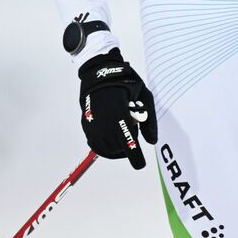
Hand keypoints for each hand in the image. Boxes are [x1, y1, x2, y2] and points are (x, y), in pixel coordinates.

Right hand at [78, 49, 157, 166]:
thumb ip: (149, 121)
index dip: (136, 158)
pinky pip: (96, 144)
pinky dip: (106, 143)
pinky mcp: (86, 126)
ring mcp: (93, 126)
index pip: (129, 145)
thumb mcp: (145, 96)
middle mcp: (104, 124)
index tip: (140, 164)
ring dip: (117, 146)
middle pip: (119, 149)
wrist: (100, 73)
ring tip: (122, 127)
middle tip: (132, 128)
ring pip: (107, 149)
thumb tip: (152, 141)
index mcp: (120, 117)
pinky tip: (111, 132)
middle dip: (128, 146)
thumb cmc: (125, 83)